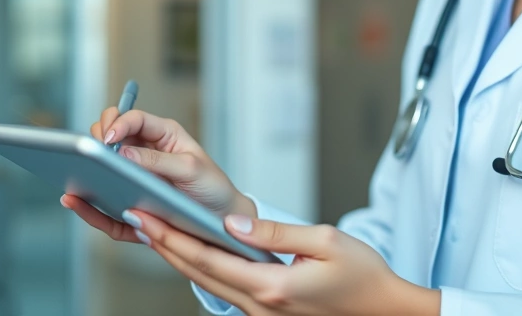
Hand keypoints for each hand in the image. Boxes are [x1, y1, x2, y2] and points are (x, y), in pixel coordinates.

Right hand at [61, 107, 256, 244]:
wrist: (221, 220)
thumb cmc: (212, 187)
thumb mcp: (191, 170)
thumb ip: (158, 161)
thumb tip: (123, 154)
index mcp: (163, 135)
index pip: (134, 118)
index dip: (118, 123)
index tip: (109, 138)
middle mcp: (145, 153)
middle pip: (110, 135)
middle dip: (98, 138)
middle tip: (93, 152)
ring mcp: (134, 179)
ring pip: (102, 167)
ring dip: (87, 168)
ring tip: (75, 173)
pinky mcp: (128, 205)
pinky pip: (102, 204)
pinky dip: (87, 205)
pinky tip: (75, 201)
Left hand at [123, 210, 440, 315]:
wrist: (385, 311)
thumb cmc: (364, 276)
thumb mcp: (325, 240)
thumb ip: (275, 233)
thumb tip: (234, 224)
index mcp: (272, 286)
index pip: (208, 258)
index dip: (172, 236)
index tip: (146, 215)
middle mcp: (261, 306)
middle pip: (199, 274)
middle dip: (164, 244)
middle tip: (136, 217)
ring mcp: (263, 315)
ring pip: (209, 284)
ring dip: (180, 258)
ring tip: (156, 232)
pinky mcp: (269, 315)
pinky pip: (226, 290)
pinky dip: (204, 269)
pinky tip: (195, 253)